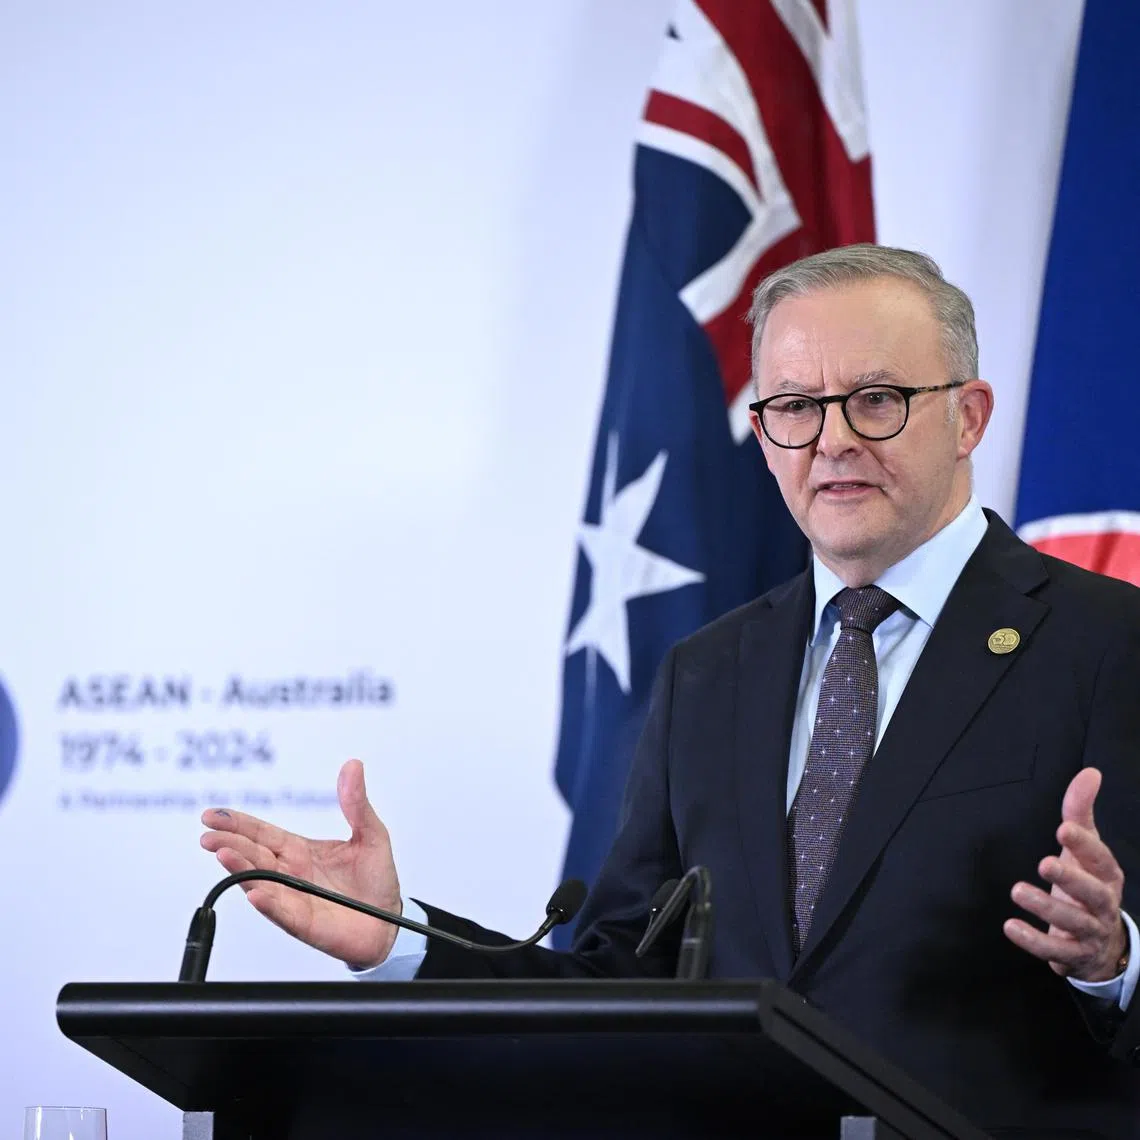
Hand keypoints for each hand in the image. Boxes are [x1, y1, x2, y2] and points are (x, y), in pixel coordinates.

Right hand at [199, 758, 401, 968]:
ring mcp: (293, 898)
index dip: (237, 824)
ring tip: (224, 854)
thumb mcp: (371, 834)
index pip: (262, 833)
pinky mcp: (303, 922)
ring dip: (240, 868)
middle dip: (229, 843)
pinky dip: (267, 902)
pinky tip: (256, 892)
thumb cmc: (376, 880)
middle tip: (209, 835)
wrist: (390, 922)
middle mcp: (290, 873)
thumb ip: (356, 803)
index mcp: (300, 850)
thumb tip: (353, 766)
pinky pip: (281, 911)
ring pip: (259, 881)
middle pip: (253, 854)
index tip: (213, 815)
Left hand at [1004, 767, 1127, 982]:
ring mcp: (1090, 932)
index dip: (1085, 845)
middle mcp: (1103, 904)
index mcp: (1107, 876)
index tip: (1063, 828)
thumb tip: (1090, 772)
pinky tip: (1010, 926)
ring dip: (1045, 908)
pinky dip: (1033, 941)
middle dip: (1071, 879)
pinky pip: (1055, 952)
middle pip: (1094, 894)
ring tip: (1017, 890)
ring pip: (1073, 924)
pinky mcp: (1073, 955)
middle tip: (1043, 863)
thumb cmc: (1086, 884)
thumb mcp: (1085, 849)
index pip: (1101, 860)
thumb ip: (1081, 811)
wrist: (1101, 944)